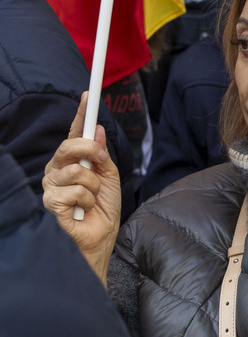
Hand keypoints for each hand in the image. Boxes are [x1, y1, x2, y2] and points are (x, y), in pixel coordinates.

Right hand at [42, 94, 121, 280]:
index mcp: (71, 162)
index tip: (89, 95)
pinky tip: (82, 211)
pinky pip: (73, 191)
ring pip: (75, 170)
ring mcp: (50, 186)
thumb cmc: (102, 212)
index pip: (73, 134)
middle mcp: (57, 171)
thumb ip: (102, 156)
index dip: (81, 114)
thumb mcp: (110, 179)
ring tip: (91, 200)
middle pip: (68, 146)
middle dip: (90, 150)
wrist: (100, 241)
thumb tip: (97, 130)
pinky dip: (86, 201)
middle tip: (101, 163)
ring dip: (93, 186)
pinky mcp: (48, 203)